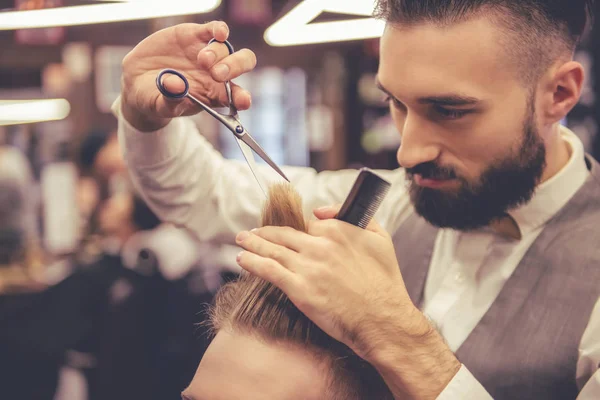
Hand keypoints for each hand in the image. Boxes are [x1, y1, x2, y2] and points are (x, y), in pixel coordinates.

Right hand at [120, 21, 256, 130]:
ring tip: (202, 60)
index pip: (237, 96)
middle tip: (217, 74)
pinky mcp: (195, 36)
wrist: (138, 79)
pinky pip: (215, 29)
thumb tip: (178, 86)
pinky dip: (220, 30)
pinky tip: (219, 33)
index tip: (243, 100)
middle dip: (234, 67)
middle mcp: (216, 73)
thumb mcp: (159, 106)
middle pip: (241, 65)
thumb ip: (170, 101)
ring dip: (217, 54)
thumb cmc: (155, 98)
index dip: (242, 98)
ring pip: (226, 48)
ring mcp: (208, 53)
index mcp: (214, 95)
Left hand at [234, 204, 426, 357]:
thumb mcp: (381, 238)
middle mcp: (319, 246)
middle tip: (252, 232)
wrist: (382, 319)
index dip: (296, 230)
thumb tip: (321, 211)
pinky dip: (252, 262)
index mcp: (338, 232)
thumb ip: (355, 217)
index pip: (307, 225)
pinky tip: (242, 258)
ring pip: (272, 249)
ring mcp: (307, 267)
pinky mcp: (298, 289)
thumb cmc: (385, 283)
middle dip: (265, 232)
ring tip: (241, 240)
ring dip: (253, 243)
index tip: (286, 234)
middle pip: (284, 234)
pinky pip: (268, 270)